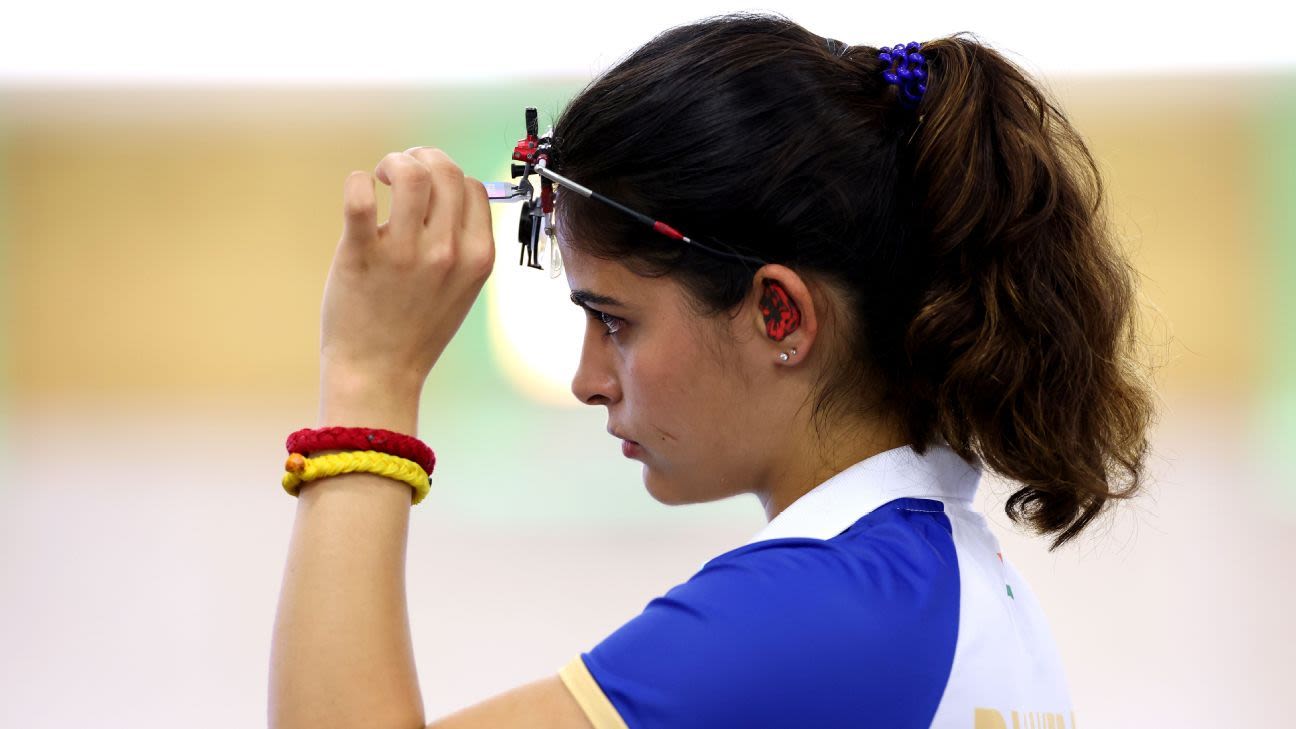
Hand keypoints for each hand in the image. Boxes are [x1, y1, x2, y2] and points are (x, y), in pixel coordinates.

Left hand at [319, 147, 494, 394]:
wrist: (379, 372)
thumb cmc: (416, 329)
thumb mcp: (462, 288)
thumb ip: (463, 244)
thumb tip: (448, 194)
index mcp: (477, 257)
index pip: (473, 187)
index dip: (449, 177)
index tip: (427, 188)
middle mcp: (447, 251)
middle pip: (446, 170)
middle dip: (421, 157)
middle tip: (399, 172)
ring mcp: (405, 253)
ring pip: (411, 172)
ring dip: (394, 162)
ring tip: (381, 177)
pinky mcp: (362, 254)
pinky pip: (360, 197)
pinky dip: (358, 181)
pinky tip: (360, 190)